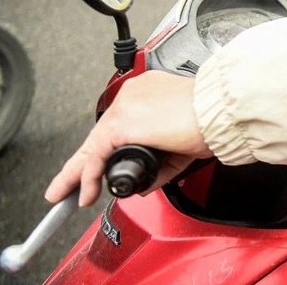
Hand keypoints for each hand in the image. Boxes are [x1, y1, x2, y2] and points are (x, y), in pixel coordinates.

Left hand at [45, 71, 211, 207]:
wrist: (221, 111)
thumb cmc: (213, 119)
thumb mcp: (182, 143)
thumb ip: (161, 160)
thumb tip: (144, 183)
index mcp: (150, 92)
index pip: (120, 124)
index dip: (105, 149)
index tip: (98, 167)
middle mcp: (134, 94)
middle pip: (101, 134)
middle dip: (81, 164)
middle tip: (64, 185)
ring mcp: (126, 105)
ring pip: (94, 145)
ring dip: (78, 174)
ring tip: (66, 194)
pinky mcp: (122, 122)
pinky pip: (96, 155)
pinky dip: (88, 177)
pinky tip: (87, 193)